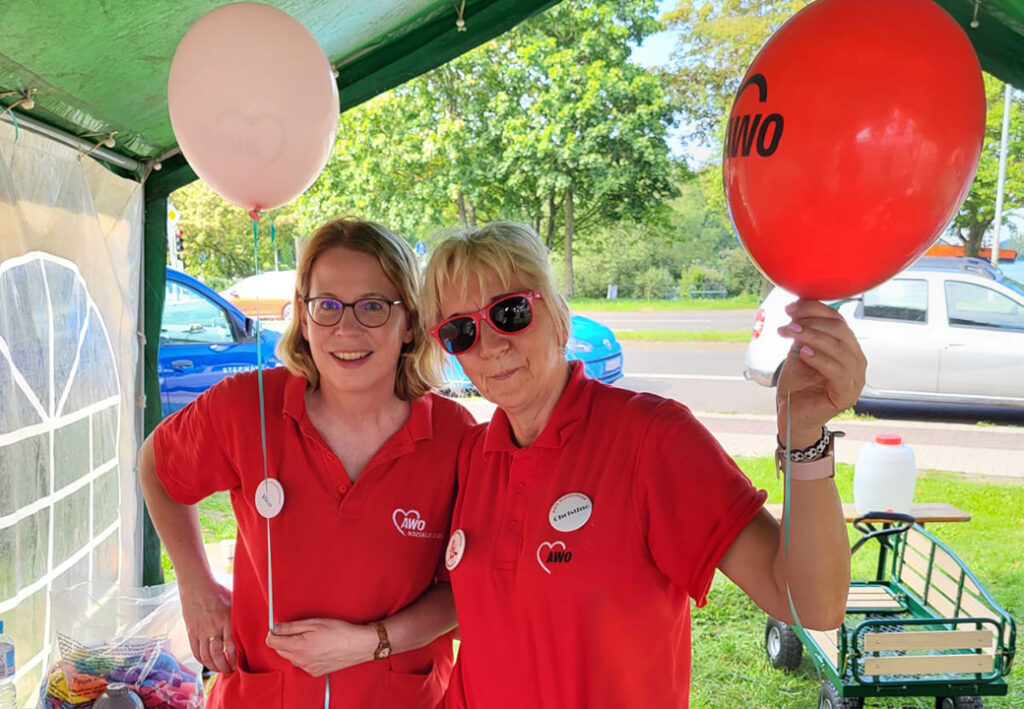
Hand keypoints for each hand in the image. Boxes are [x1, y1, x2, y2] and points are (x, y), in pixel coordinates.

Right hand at [180, 578, 235, 673]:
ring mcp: (200, 631)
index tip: (239, 664)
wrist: (196, 586)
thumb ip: (241, 614)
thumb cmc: (218, 592)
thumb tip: (257, 620)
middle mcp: (212, 627)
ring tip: (220, 670)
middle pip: (217, 655)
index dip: (234, 658)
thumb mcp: (233, 600)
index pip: (230, 645)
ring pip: (205, 656)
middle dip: (224, 667)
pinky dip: (202, 660)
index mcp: (225, 619)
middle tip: (230, 671)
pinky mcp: (191, 632)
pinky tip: (208, 663)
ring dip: (213, 666)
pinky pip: (196, 651)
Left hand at [266, 618, 378, 676]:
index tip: (279, 627)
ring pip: (291, 657)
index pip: (272, 642)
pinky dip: (304, 656)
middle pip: (280, 650)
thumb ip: (292, 626)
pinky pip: (302, 663)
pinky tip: (316, 648)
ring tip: (310, 638)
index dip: (273, 633)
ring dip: (294, 648)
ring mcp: (308, 668)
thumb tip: (276, 627)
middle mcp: (301, 660)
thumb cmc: (340, 631)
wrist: (359, 645)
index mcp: (299, 646)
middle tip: (298, 630)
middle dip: (283, 640)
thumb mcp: (315, 623)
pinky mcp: (315, 672)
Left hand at [775, 298, 866, 446]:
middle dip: (812, 321)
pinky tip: (803, 352)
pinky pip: (837, 371)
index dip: (815, 309)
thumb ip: (804, 333)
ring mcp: (855, 379)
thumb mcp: (799, 352)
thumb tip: (798, 308)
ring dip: (812, 336)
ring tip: (790, 332)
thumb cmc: (797, 385)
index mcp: (848, 348)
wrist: (792, 416)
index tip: (791, 307)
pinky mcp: (847, 394)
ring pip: (839, 349)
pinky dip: (820, 359)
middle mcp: (856, 361)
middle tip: (788, 320)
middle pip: (840, 331)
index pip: (838, 320)